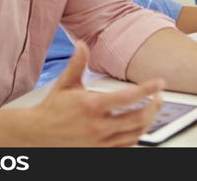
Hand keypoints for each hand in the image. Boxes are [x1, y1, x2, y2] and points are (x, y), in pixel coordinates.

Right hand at [28, 41, 163, 145]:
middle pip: (138, 119)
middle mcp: (98, 126)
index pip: (128, 98)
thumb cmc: (52, 109)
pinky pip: (126, 146)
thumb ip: (76, 64)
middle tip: (160, 96)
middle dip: (154, 107)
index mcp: (91, 106)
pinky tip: (139, 126)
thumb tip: (82, 44)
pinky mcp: (100, 152)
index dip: (147, 89)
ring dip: (149, 121)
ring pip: (136, 134)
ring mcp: (100, 142)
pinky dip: (137, 136)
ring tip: (153, 109)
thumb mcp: (64, 84)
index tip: (159, 83)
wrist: (37, 135)